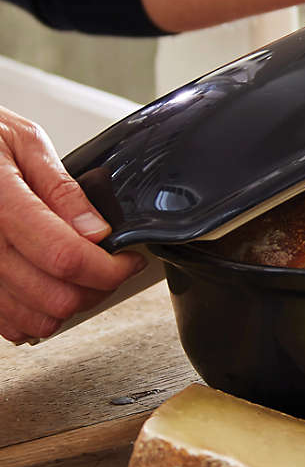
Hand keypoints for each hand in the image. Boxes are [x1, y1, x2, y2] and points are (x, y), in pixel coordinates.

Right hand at [0, 107, 143, 343]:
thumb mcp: (23, 141)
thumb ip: (61, 187)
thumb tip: (96, 228)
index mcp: (0, 203)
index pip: (65, 257)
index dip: (110, 268)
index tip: (129, 259)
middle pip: (56, 297)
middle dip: (98, 287)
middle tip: (111, 266)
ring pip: (35, 320)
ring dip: (70, 304)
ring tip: (82, 274)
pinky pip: (8, 324)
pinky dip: (37, 314)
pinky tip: (49, 285)